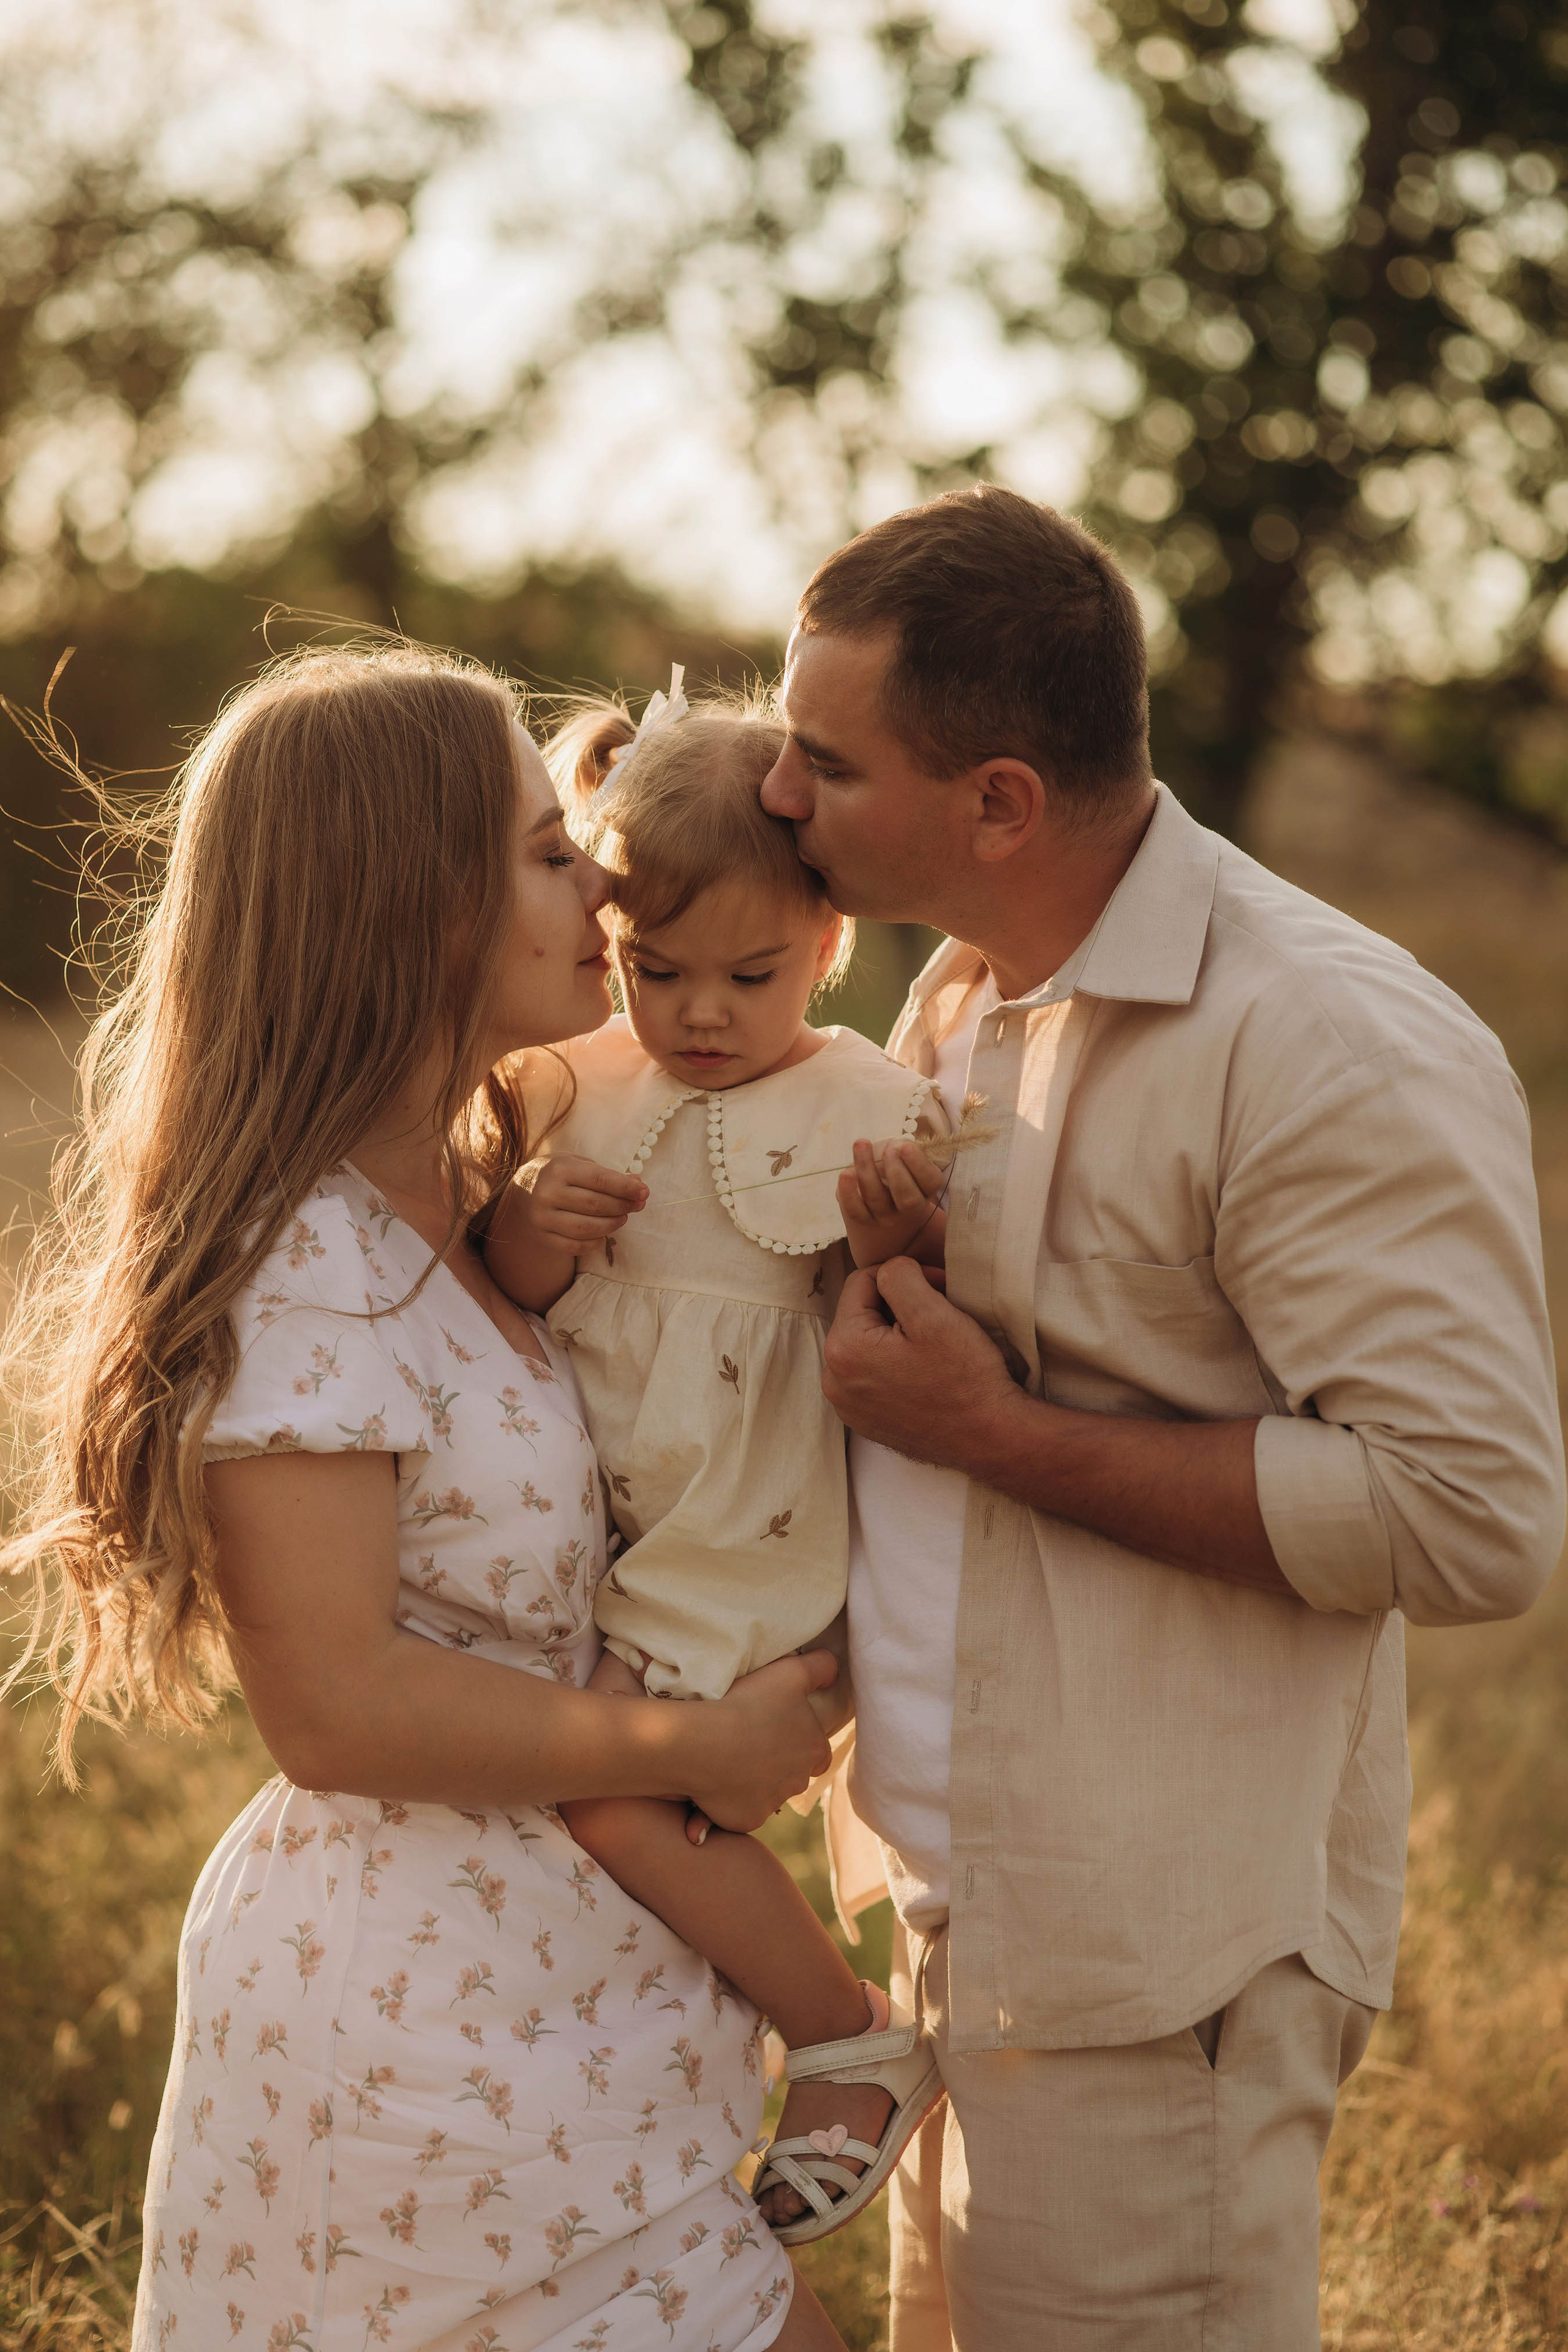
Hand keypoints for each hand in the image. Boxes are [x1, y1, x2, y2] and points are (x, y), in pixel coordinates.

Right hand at [520, 1154, 645, 1253]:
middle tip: (637, 1205)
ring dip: (612, 1225)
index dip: (625, 1188)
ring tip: (622, 1218)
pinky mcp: (544, 1237)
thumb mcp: (582, 1165)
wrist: (526, 1191)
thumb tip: (638, 1186)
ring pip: (587, 1228)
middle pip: (595, 1205)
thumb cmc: (562, 1175)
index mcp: (559, 1169)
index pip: (599, 1180)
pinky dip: (595, 1242)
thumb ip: (609, 1175)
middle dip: (623, 1206)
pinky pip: (576, 1246)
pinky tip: (603, 1233)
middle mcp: (548, 1194)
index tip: (644, 1192)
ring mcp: (543, 1218)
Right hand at [688, 1651, 836, 1832]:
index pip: (819, 1752)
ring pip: (767, 1793)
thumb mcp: (790, 1671)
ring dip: (754, 1781)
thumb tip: (835, 1672)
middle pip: (793, 1774)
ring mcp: (771, 1804)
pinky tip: (714, 1780)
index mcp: (815, 1749)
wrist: (701, 1744)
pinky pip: (741, 1810)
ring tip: (727, 1758)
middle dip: (777, 1763)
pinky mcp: (745, 1820)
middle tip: (749, 1742)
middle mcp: (799, 1782)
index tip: (777, 1730)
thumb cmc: (747, 1703)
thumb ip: (820, 1667)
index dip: (801, 1741)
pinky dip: (731, 1799)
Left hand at [822, 1257, 1019, 1467]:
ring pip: (866, 1343)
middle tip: (941, 1314)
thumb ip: (899, 1276)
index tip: (939, 1289)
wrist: (990, 1438)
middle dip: (898, 1306)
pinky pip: (870, 1374)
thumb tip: (888, 1268)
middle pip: (861, 1314)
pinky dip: (893, 1364)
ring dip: (895, 1334)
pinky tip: (924, 1371)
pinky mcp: (863, 1419)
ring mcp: (847, 1404)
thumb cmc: (966, 1377)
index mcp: (843, 1348)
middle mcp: (833, 1380)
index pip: (862, 1282)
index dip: (905, 1277)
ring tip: (933, 1345)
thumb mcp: (933, 1313)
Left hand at [837, 1138, 946, 1268]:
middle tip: (888, 1151)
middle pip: (907, 1198)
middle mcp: (909, 1209)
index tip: (905, 1147)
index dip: (918, 1164)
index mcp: (926, 1190)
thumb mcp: (905, 1156)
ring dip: (867, 1169)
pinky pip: (855, 1210)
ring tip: (861, 1144)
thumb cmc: (895, 1169)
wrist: (880, 1201)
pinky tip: (846, 1173)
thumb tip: (895, 1147)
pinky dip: (848, 1192)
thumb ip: (903, 1149)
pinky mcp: (863, 1220)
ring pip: (876, 1199)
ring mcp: (886, 1217)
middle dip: (897, 1172)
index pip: (931, 1182)